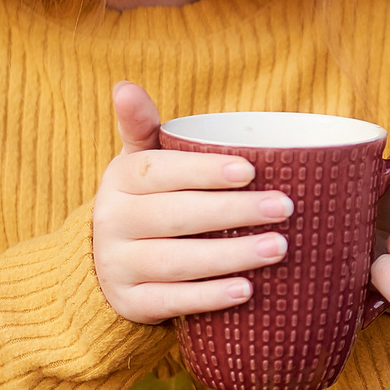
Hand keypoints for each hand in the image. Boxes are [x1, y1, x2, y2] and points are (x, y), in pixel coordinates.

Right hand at [92, 83, 296, 323]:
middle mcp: (113, 222)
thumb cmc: (145, 200)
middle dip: (232, 212)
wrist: (105, 263)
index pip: (158, 171)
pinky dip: (208, 298)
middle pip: (175, 216)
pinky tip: (246, 291)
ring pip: (176, 262)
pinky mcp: (132, 304)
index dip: (203, 170)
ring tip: (279, 248)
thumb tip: (125, 85)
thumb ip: (142, 125)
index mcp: (120, 180)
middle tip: (284, 208)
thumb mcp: (139, 161)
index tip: (250, 170)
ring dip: (230, 256)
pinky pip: (170, 303)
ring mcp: (119, 266)